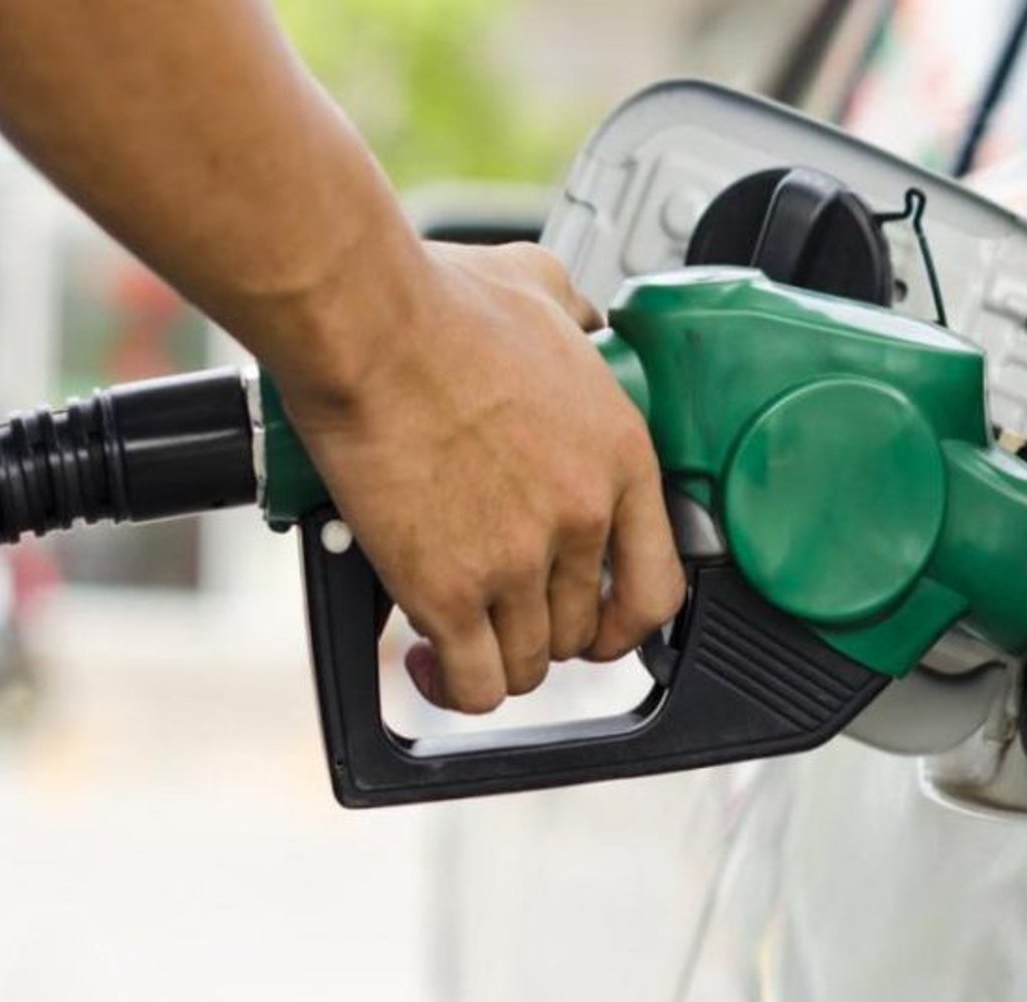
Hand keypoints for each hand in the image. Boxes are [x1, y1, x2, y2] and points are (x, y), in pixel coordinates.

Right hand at [276, 241, 684, 712]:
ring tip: (459, 634)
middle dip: (544, 629)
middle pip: (584, 631)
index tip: (599, 622)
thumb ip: (578, 316)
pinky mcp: (449, 591)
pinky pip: (474, 684)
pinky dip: (452, 686)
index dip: (626, 619)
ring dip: (496, 657)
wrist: (367, 326)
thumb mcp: (542, 290)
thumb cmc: (439, 303)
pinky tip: (428, 661)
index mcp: (618, 457)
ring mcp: (518, 560)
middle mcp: (581, 516)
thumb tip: (581, 318)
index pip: (659, 584)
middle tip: (504, 609)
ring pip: (530, 665)